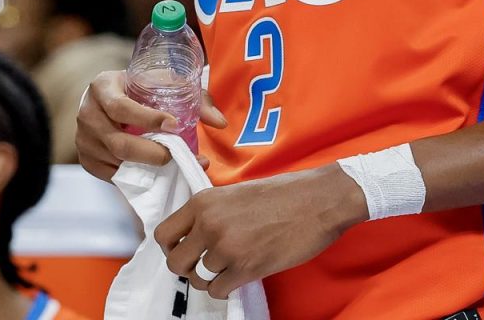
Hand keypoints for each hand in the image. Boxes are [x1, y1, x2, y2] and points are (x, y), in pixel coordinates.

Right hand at [76, 70, 226, 180]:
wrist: (110, 99)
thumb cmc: (140, 88)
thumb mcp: (162, 83)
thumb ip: (194, 99)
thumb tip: (220, 123)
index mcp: (102, 87)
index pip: (121, 107)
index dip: (148, 119)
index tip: (174, 125)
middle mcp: (87, 114)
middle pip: (119, 143)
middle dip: (152, 153)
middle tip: (176, 155)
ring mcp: (84, 141)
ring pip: (117, 163)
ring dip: (147, 169)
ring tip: (173, 166)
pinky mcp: (88, 161)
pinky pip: (113, 176)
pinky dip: (136, 177)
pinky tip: (156, 174)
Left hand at [154, 165, 368, 298]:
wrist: (319, 201)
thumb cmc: (284, 194)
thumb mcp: (236, 192)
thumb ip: (212, 211)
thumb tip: (195, 235)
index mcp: (204, 202)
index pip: (164, 235)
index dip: (173, 247)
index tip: (187, 250)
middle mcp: (209, 224)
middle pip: (175, 262)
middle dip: (188, 268)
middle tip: (206, 264)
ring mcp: (227, 247)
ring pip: (198, 279)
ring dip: (210, 279)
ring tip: (228, 269)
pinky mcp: (247, 267)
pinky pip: (218, 290)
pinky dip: (226, 287)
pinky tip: (240, 275)